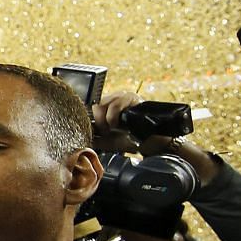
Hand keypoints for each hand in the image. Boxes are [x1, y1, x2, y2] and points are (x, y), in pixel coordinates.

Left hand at [92, 90, 215, 183]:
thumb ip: (97, 137)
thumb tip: (85, 135)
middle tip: (106, 132)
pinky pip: (115, 104)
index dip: (91, 120)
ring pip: (102, 104)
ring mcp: (125, 96)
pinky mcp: (132, 98)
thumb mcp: (111, 140)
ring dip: (104, 120)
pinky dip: (112, 117)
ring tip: (112, 129)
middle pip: (96, 105)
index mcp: (111, 106)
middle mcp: (117, 98)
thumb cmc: (135, 141)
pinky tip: (117, 125)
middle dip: (97, 121)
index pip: (94, 108)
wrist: (155, 143)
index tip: (95, 132)